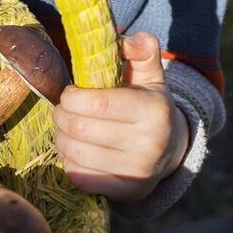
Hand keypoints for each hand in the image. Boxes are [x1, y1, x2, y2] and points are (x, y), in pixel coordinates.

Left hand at [53, 31, 189, 200]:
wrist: (171, 150)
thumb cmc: (150, 105)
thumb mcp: (150, 75)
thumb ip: (141, 50)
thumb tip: (128, 39)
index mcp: (155, 111)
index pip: (97, 104)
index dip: (72, 97)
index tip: (70, 93)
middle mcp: (150, 144)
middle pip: (80, 129)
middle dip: (61, 115)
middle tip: (62, 109)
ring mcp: (139, 172)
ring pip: (75, 153)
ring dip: (61, 137)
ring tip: (67, 128)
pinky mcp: (127, 192)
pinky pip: (79, 176)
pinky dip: (69, 160)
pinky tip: (76, 150)